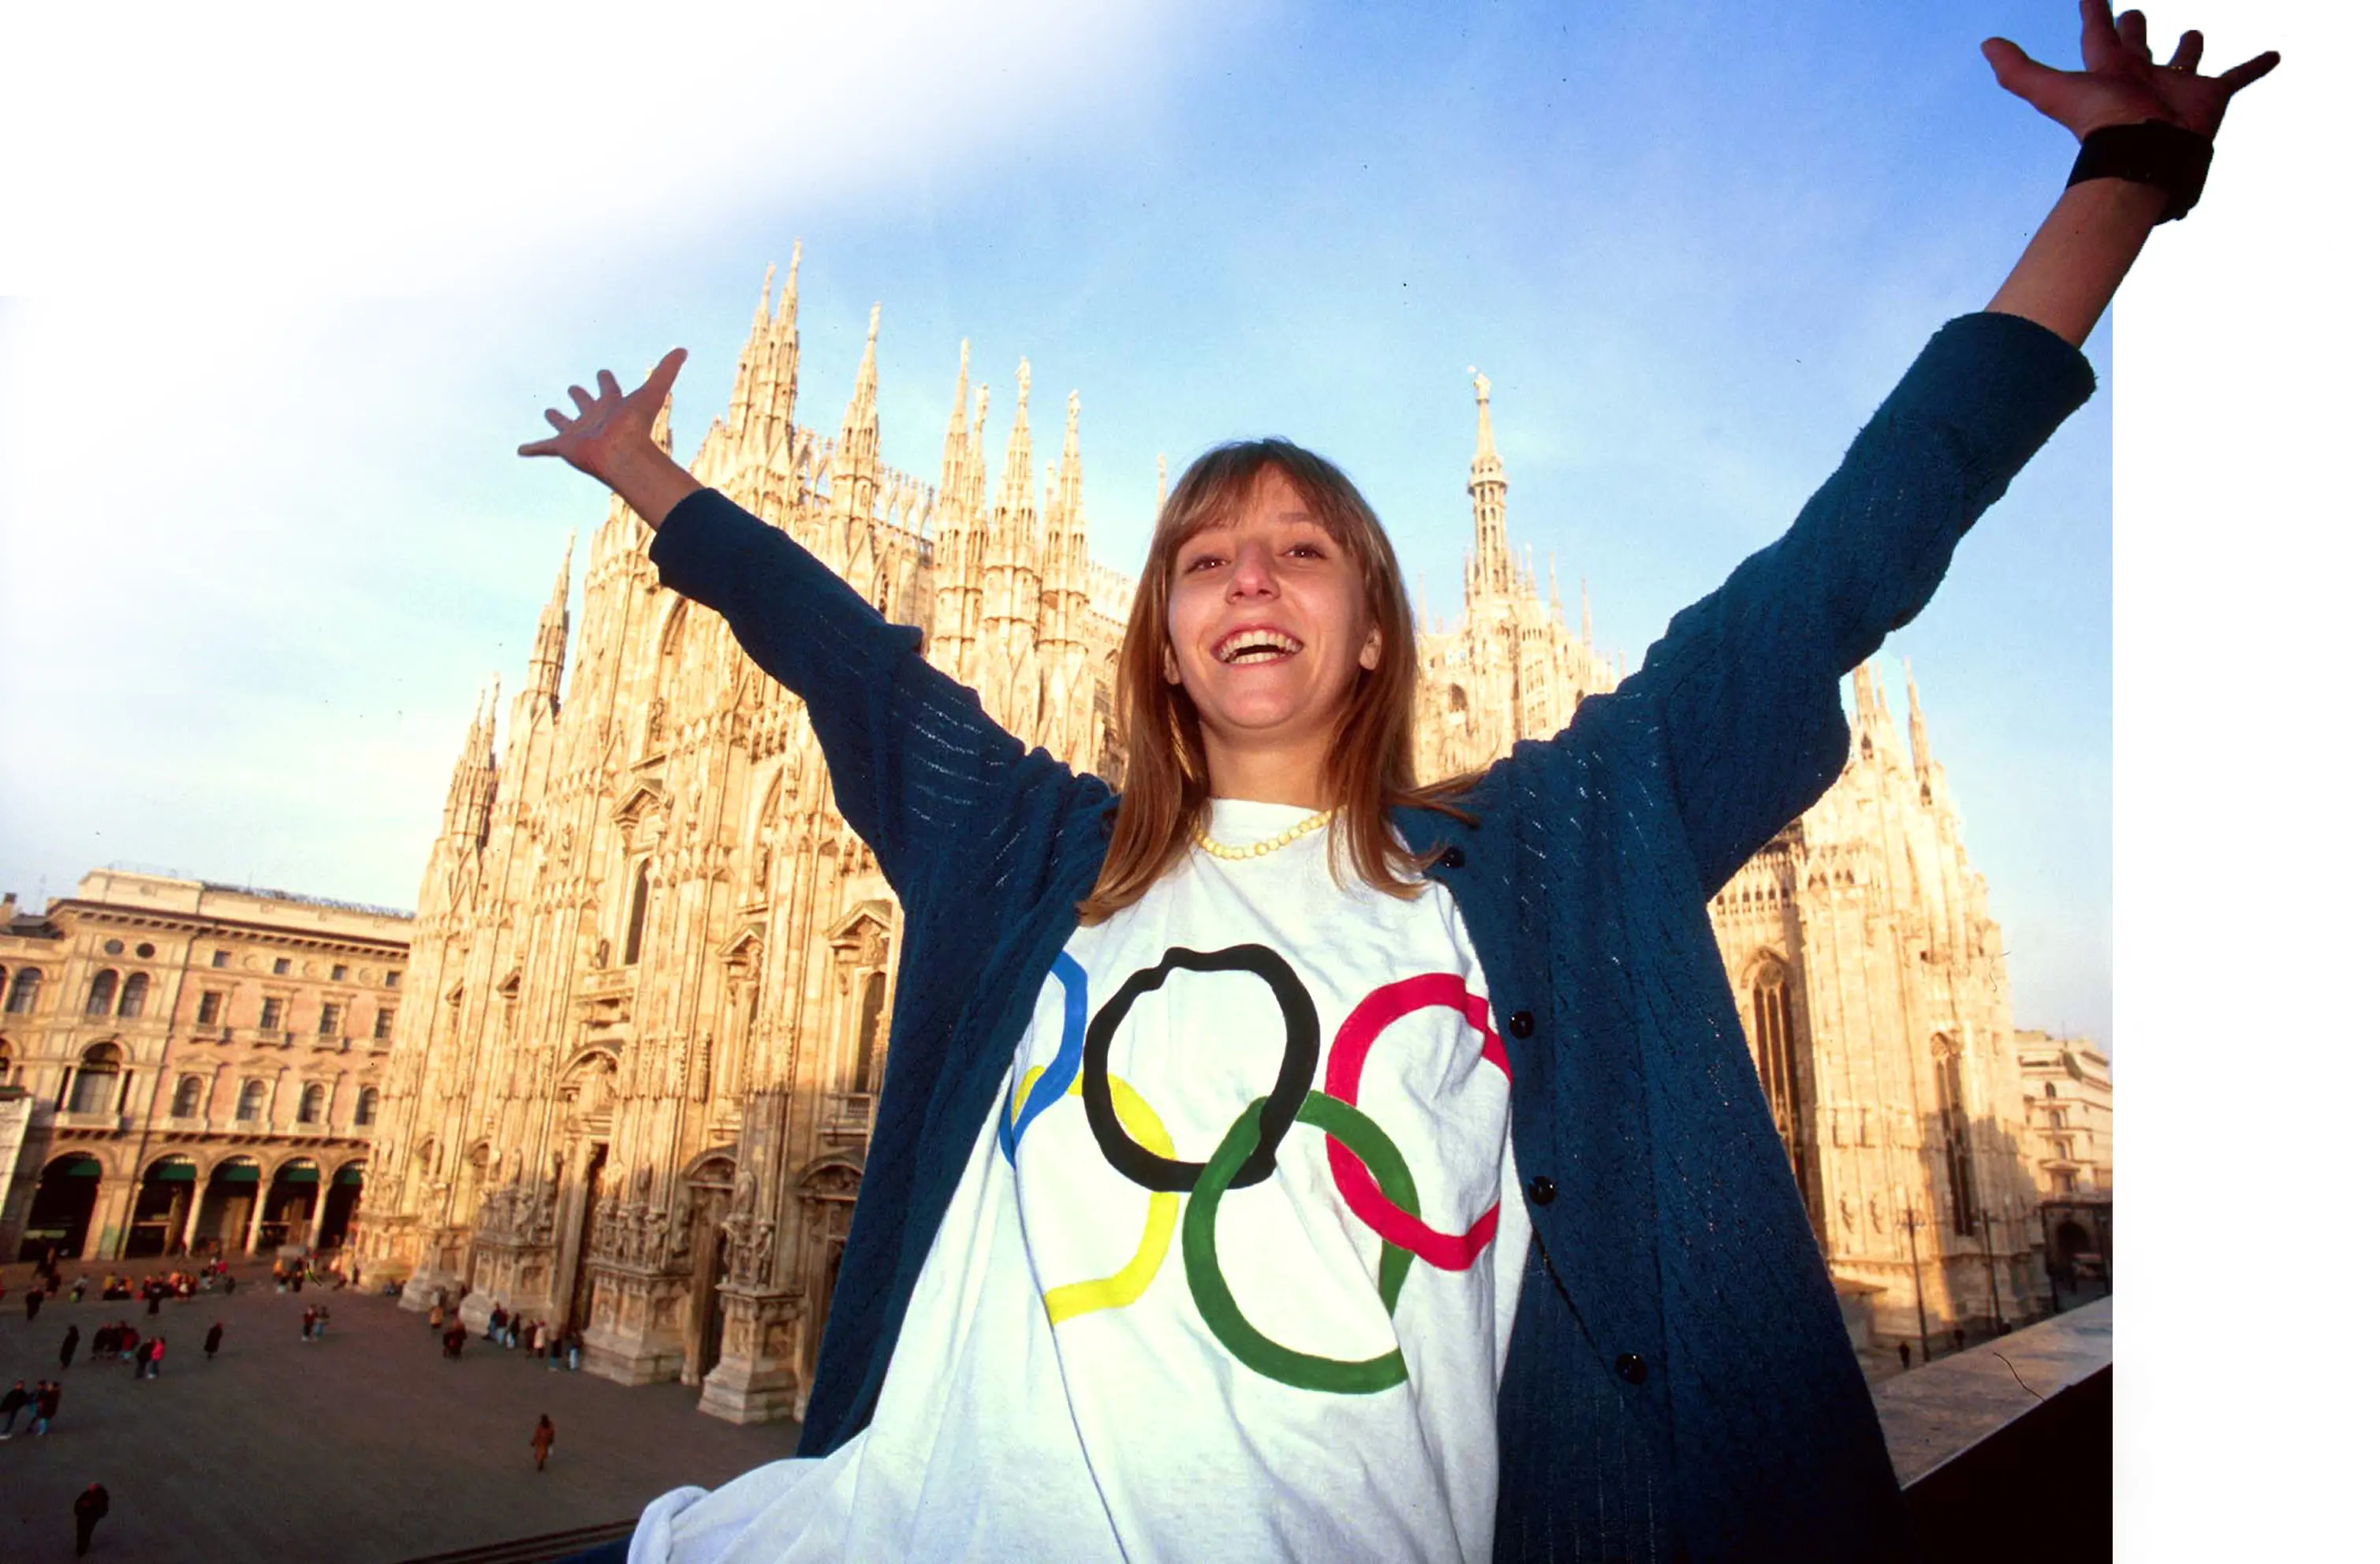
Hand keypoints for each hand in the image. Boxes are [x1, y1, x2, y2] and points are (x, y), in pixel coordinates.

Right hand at [517, 348, 688, 486]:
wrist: (623, 454)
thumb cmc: (637, 425)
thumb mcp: (652, 392)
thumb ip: (666, 371)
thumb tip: (684, 350)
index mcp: (612, 405)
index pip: (609, 388)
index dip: (606, 380)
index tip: (603, 372)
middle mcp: (595, 418)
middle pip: (585, 404)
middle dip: (580, 397)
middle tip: (574, 389)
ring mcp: (579, 434)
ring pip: (565, 424)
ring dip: (557, 419)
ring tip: (549, 412)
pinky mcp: (564, 447)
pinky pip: (544, 447)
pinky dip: (533, 448)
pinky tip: (521, 450)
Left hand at [1983, 1, 2277, 141]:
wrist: (2144, 154)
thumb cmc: (2101, 122)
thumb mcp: (2053, 89)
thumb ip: (2017, 69)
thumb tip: (1985, 44)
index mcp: (2109, 69)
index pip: (2098, 32)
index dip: (2093, 12)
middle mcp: (2141, 75)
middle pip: (2138, 43)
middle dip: (2136, 27)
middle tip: (2136, 13)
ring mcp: (2176, 84)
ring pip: (2185, 57)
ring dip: (2190, 45)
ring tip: (2194, 34)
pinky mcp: (2209, 96)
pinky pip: (2238, 76)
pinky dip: (2256, 66)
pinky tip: (2275, 55)